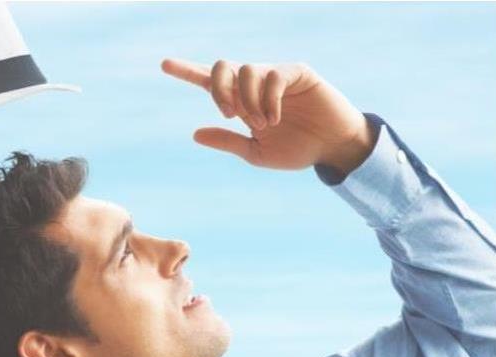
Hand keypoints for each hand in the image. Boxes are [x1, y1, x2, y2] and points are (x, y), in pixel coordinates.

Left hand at [161, 58, 376, 174]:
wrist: (331, 148)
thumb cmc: (296, 150)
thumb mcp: (256, 153)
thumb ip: (228, 141)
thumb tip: (195, 133)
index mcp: (242, 103)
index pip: (211, 82)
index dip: (187, 72)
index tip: (165, 65)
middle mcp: (255, 85)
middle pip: (222, 67)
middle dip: (218, 89)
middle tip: (229, 114)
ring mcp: (275, 75)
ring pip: (245, 71)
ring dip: (247, 100)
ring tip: (262, 124)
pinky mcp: (296, 72)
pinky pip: (272, 75)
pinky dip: (268, 99)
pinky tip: (275, 118)